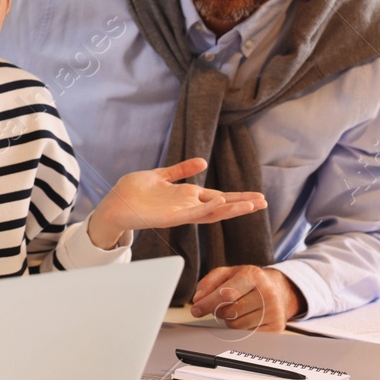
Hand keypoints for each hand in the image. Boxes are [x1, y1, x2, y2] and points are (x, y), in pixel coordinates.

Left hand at [87, 158, 266, 249]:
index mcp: (186, 196)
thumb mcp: (161, 175)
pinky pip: (193, 213)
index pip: (217, 196)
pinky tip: (222, 202)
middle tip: (265, 202)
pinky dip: (208, 208)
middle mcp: (187, 206)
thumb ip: (181, 170)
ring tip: (253, 204)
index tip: (258, 196)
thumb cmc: (134, 191)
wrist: (114, 204)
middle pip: (221, 205)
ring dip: (232, 208)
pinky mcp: (171, 217)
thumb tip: (204, 161)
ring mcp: (180, 212)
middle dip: (242, 204)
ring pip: (212, 212)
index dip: (237, 196)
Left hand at [189, 265, 305, 329]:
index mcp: (254, 276)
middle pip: (229, 312)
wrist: (279, 289)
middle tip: (221, 305)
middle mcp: (267, 293)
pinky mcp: (277, 327)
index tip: (195, 310)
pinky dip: (241, 328)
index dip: (207, 303)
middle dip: (217, 311)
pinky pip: (247, 334)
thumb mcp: (228, 273)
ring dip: (229, 320)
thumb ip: (209, 283)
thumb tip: (198, 299)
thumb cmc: (249, 281)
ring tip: (237, 309)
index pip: (226, 294)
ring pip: (236, 325)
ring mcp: (274, 311)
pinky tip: (247, 317)